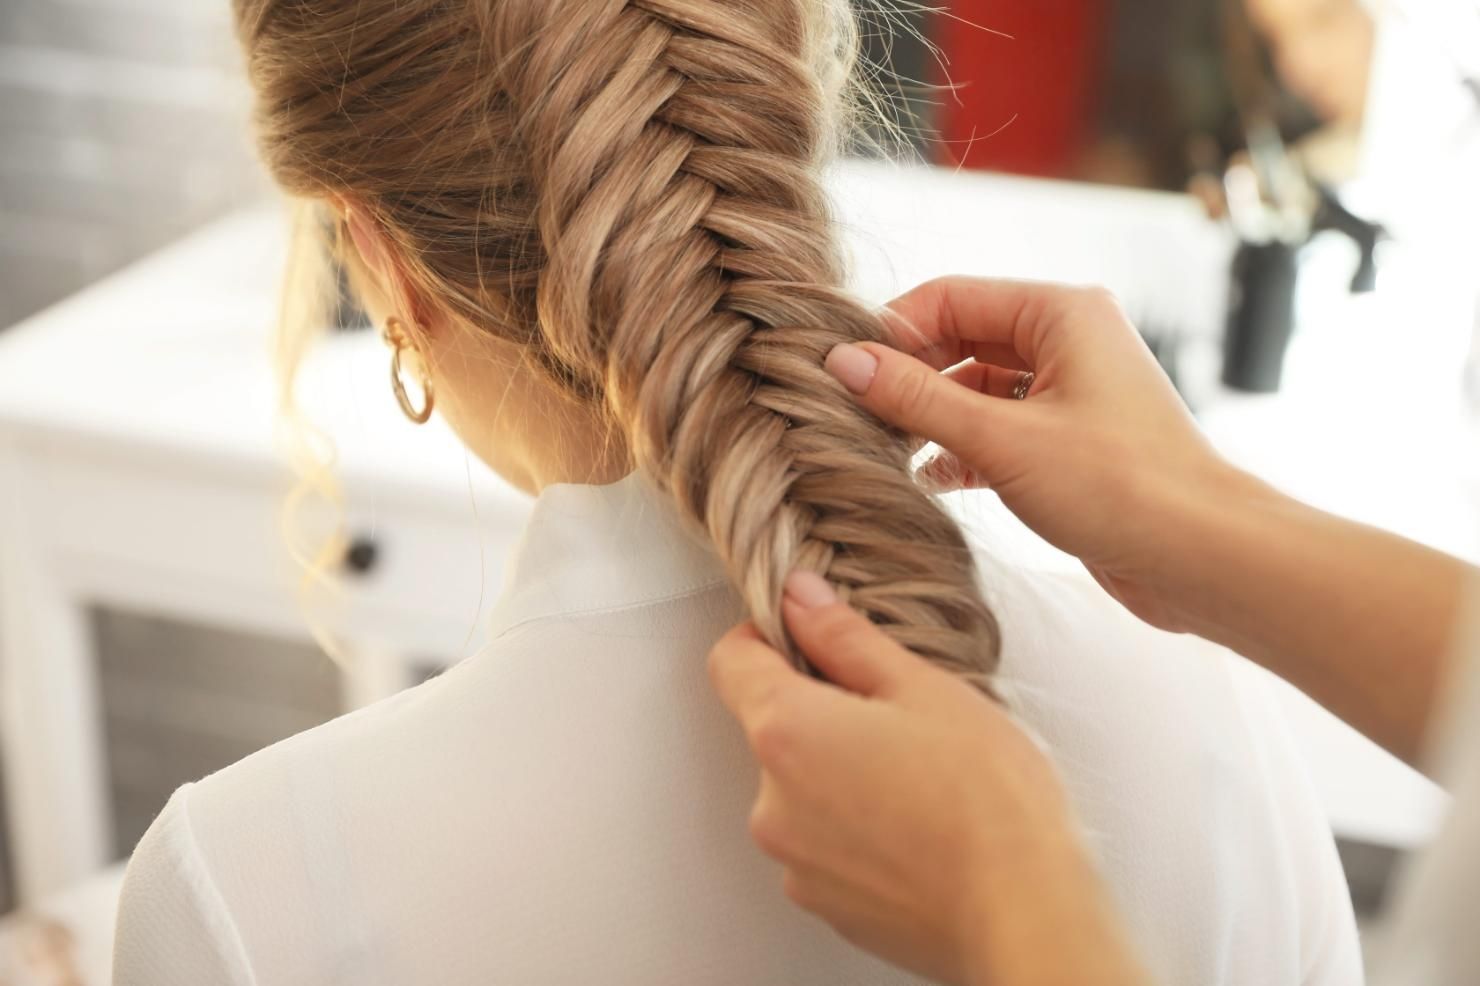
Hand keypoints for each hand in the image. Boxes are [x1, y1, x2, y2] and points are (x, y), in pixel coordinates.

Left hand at [709, 571, 1151, 985]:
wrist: (1024, 917)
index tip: (810, 636)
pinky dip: (857, 830)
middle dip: (823, 712)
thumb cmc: (987, 801)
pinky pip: (825, 846)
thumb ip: (845, 637)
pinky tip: (917, 828)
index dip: (765, 636)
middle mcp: (772, 803)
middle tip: (900, 718)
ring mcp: (795, 862)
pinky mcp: (825, 904)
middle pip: (773, 729)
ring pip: (802, 790)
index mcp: (787, 732)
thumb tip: (799, 597)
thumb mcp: (923, 688)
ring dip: (841, 774)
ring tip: (919, 781)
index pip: (730, 662)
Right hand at [825, 277, 1261, 631]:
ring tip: (883, 452)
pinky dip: (962, 448)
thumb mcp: (1001, 440)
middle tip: (853, 417)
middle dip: (908, 377)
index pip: (950, 297)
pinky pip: (999, 427)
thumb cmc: (1120, 486)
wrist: (1204, 557)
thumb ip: (917, 399)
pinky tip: (929, 480)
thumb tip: (842, 361)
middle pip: (960, 339)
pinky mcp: (1070, 441)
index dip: (892, 331)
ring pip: (977, 387)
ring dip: (931, 417)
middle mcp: (1068, 340)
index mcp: (1061, 312)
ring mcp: (1072, 391)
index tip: (841, 372)